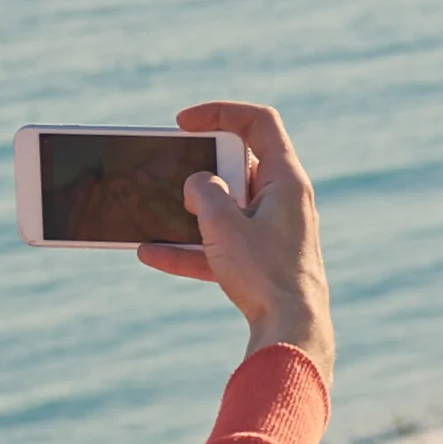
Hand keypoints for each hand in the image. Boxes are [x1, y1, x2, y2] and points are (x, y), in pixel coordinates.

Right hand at [141, 98, 329, 369]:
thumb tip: (196, 182)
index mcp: (286, 179)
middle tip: (171, 171)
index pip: (259, 123)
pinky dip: (191, 247)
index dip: (220, 112)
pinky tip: (151, 253)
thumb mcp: (224, 225)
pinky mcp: (261, 260)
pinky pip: (221, 244)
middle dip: (200, 167)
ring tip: (154, 209)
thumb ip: (204, 192)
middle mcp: (284, 200)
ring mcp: (273, 231)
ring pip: (226, 207)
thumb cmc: (266, 274)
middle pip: (239, 164)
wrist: (290, 331)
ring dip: (190, 210)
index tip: (184, 122)